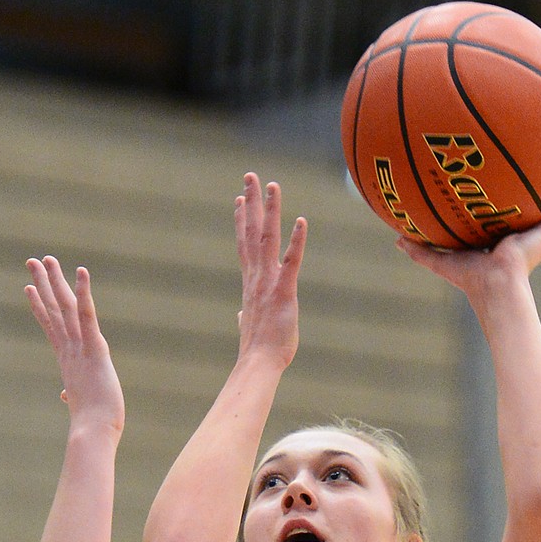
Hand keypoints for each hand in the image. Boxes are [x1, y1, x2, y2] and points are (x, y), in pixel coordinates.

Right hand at [25, 258, 124, 434]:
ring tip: (46, 259)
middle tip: (32, 261)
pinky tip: (81, 272)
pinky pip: (88, 316)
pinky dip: (84, 293)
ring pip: (66, 308)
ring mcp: (80, 348)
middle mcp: (70, 350)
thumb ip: (69, 393)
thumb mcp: (81, 402)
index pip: (51, 326)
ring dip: (56, 281)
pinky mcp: (95, 348)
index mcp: (68, 360)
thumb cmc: (92, 423)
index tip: (28, 288)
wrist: (94, 433)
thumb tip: (63, 395)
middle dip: (42, 284)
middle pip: (54, 310)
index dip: (40, 305)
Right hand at [235, 173, 306, 368]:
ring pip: (268, 239)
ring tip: (272, 185)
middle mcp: (257, 277)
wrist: (259, 364)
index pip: (244, 245)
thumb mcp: (250, 328)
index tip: (240, 199)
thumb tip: (241, 315)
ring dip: (271, 210)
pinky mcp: (285, 292)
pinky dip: (296, 241)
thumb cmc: (258, 350)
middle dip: (252, 202)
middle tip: (250, 177)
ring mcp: (269, 283)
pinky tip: (300, 221)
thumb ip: (245, 316)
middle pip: (252, 232)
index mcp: (251, 284)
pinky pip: (291, 262)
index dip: (242, 221)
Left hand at [395, 177, 540, 299]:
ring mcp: (533, 236)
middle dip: (523, 191)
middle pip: (521, 207)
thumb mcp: (440, 261)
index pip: (493, 218)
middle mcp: (516, 237)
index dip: (491, 203)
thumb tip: (396, 241)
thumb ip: (420, 251)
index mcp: (494, 242)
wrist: (497, 287)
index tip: (488, 186)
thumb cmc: (471, 279)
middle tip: (524, 165)